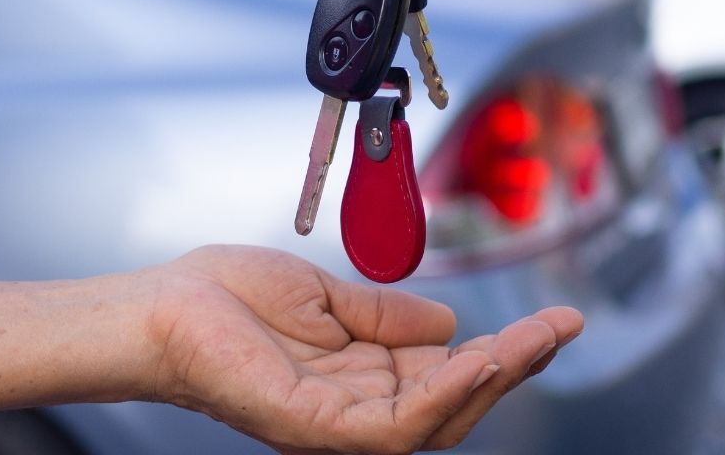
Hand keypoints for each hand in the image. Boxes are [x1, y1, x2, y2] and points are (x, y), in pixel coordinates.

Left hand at [145, 246, 581, 453]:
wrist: (162, 305)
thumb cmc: (225, 297)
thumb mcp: (325, 295)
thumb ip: (385, 314)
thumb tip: (449, 321)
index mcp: (361, 375)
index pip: (447, 374)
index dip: (502, 351)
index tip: (551, 320)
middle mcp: (356, 407)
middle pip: (454, 403)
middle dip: (514, 367)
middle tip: (562, 328)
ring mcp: (337, 425)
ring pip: (436, 420)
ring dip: (491, 381)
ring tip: (533, 342)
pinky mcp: (314, 429)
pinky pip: (393, 425)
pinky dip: (441, 397)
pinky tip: (476, 361)